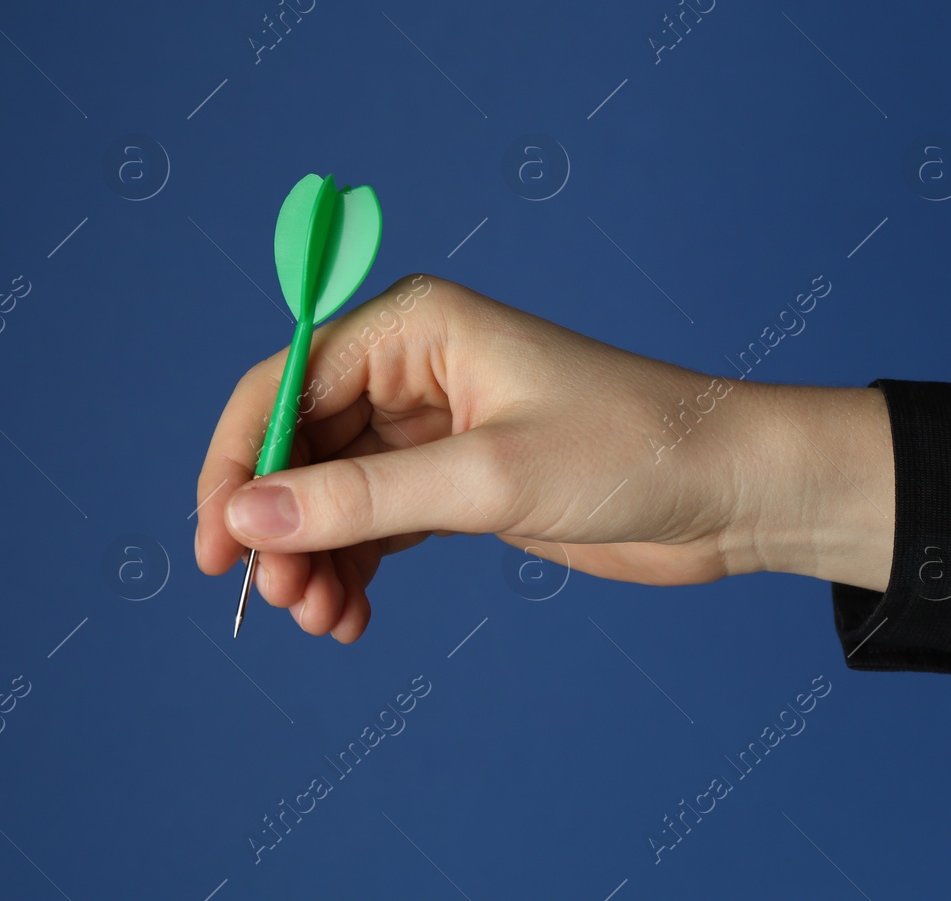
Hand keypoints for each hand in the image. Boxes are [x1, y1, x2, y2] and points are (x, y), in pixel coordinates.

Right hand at [194, 275, 893, 642]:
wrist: (733, 492)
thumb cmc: (629, 450)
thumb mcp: (485, 478)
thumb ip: (360, 500)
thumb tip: (246, 518)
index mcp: (413, 327)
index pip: (285, 383)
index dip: (236, 463)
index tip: (217, 546)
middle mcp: (410, 368)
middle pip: (297, 444)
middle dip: (278, 525)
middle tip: (278, 600)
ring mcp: (430, 429)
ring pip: (329, 493)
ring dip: (312, 558)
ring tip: (321, 622)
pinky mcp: (452, 483)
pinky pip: (371, 524)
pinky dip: (351, 570)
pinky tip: (351, 620)